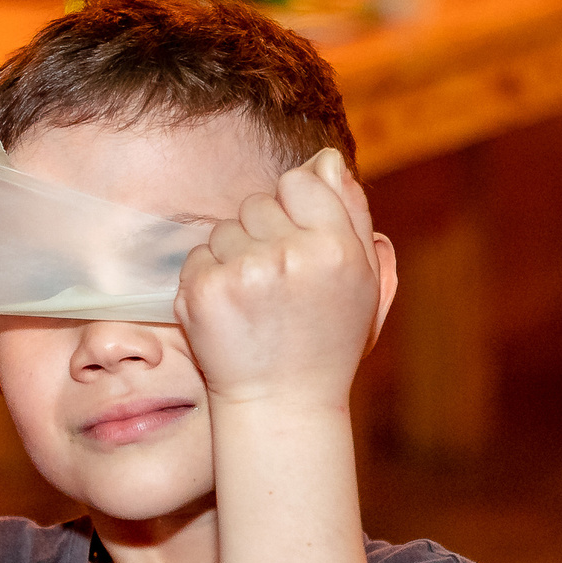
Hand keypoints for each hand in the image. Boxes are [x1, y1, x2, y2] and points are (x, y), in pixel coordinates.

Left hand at [177, 150, 382, 410]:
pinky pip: (198, 255)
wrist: (282, 403)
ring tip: (254, 300)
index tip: (299, 244)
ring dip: (234, 255)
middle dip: (263, 234)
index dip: (296, 209)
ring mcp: (242, 274)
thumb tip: (326, 159)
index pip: (299, 181)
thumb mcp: (362, 279)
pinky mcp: (202, 292)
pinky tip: (231, 311)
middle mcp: (290, 256)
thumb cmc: (326, 339)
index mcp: (335, 248)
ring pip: (224, 228)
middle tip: (278, 284)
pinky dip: (208, 278)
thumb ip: (350, 212)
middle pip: (257, 203)